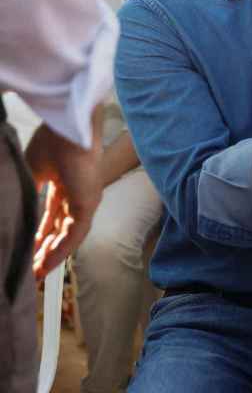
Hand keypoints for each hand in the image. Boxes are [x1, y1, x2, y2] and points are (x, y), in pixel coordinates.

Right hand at [25, 123, 102, 279]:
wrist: (69, 130)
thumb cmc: (52, 143)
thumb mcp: (32, 172)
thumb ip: (27, 194)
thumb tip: (11, 212)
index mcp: (63, 186)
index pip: (51, 216)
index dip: (39, 234)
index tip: (27, 249)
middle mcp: (77, 196)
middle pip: (60, 229)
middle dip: (46, 250)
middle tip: (32, 269)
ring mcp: (85, 201)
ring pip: (68, 235)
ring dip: (52, 255)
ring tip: (38, 273)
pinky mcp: (89, 204)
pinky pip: (75, 234)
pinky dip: (62, 250)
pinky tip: (48, 263)